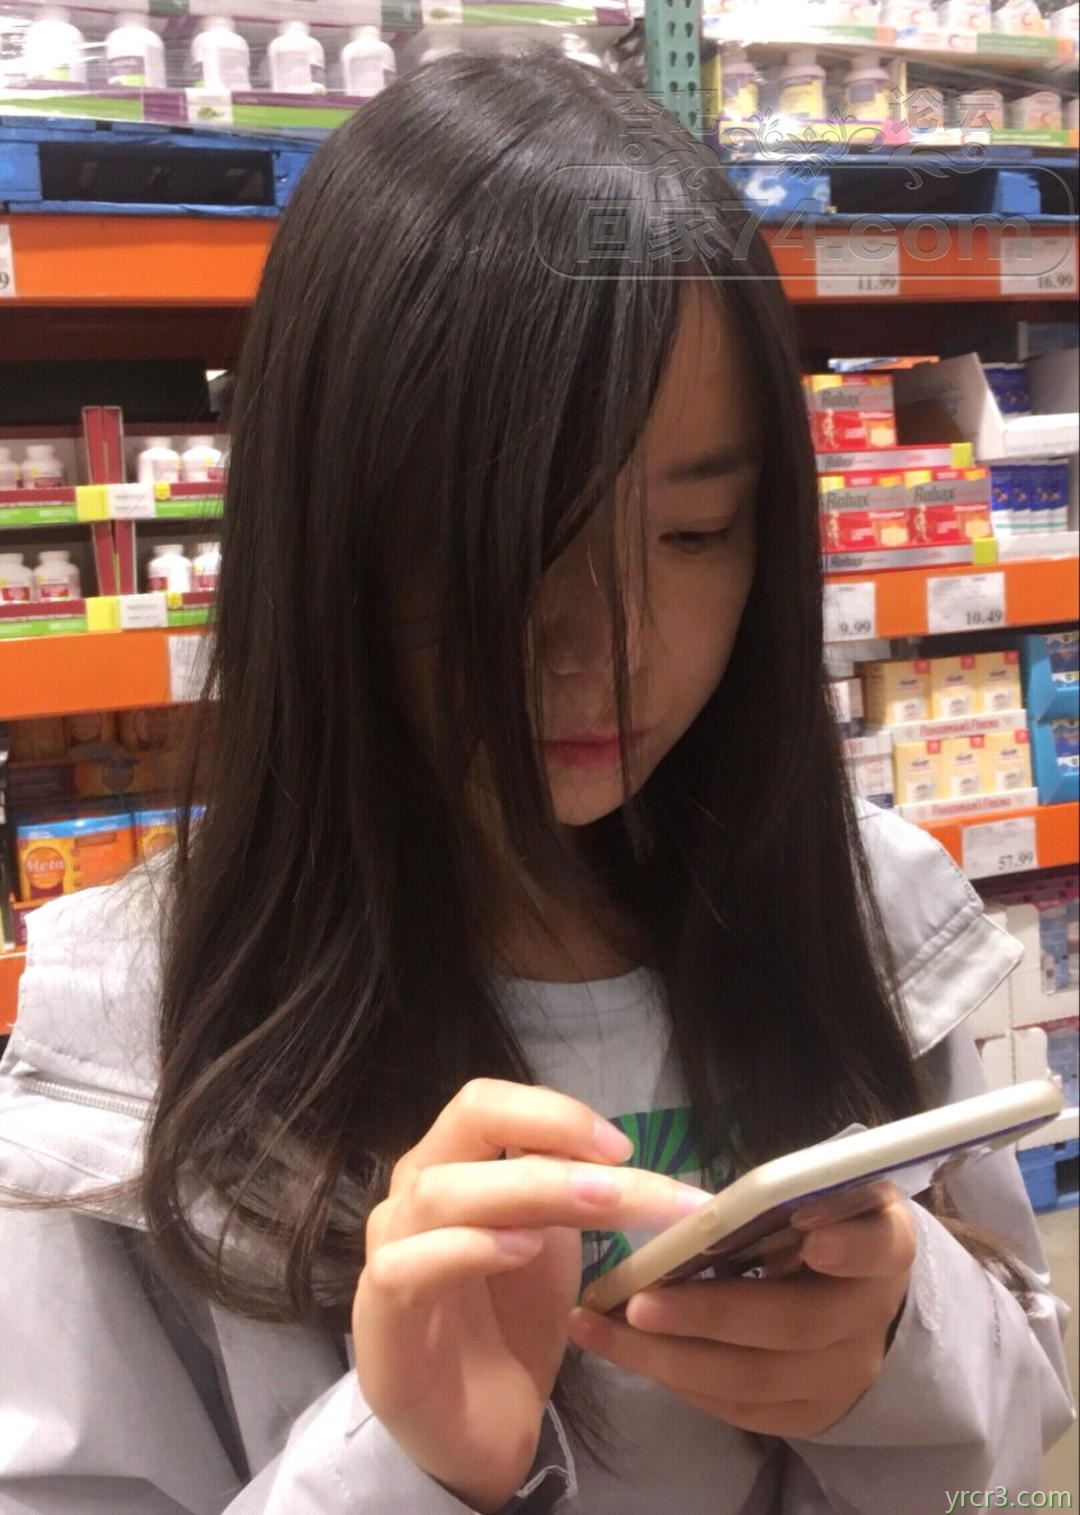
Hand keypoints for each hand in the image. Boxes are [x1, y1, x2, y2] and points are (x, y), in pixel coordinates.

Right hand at [352, 1079, 709, 1512]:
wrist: (481, 1431)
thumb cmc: (512, 1324)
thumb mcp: (553, 1246)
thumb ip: (572, 1194)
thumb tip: (622, 1151)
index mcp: (452, 1165)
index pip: (489, 1105)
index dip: (554, 1112)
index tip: (623, 1146)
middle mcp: (413, 1193)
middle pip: (468, 1124)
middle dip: (553, 1135)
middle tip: (623, 1168)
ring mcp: (389, 1251)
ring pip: (442, 1191)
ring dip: (527, 1189)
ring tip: (596, 1202)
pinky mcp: (381, 1318)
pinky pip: (408, 1266)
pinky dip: (467, 1249)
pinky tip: (521, 1250)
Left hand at [566, 1187, 915, 1438]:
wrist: (855, 1301)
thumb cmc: (819, 1223)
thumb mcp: (818, 1192)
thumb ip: (785, 1191)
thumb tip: (724, 1201)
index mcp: (883, 1248)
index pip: (879, 1246)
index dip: (850, 1245)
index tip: (811, 1237)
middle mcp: (868, 1320)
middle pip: (795, 1325)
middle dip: (709, 1315)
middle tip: (638, 1303)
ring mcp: (840, 1378)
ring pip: (753, 1380)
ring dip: (668, 1357)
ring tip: (598, 1328)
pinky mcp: (806, 1416)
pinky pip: (736, 1408)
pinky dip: (676, 1379)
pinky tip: (623, 1350)